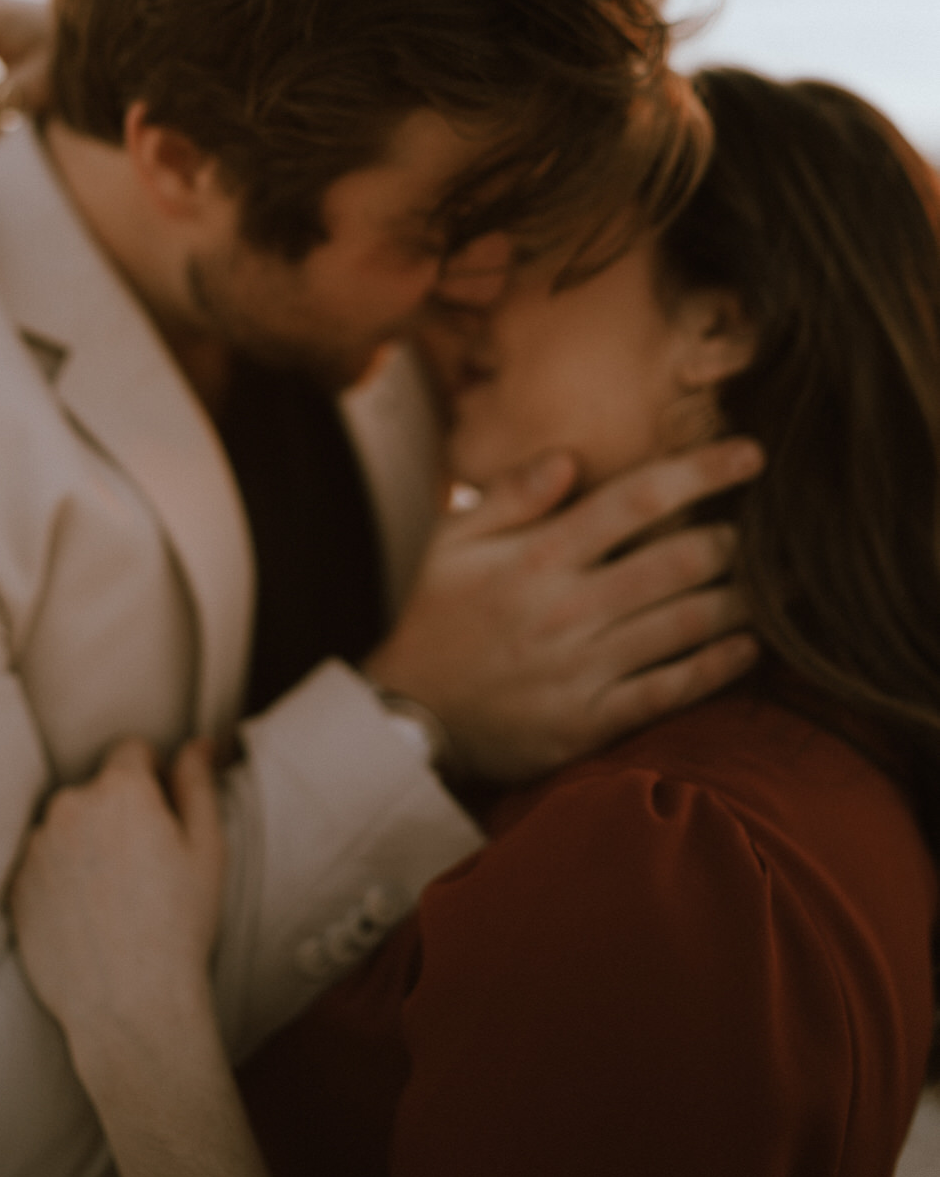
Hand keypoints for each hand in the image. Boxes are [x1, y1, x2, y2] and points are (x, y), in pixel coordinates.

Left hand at [10, 739, 224, 1057]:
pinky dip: (63, 876)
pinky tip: (89, 914)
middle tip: (146, 864)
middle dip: (120, 812)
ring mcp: (37, 847)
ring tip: (116, 895)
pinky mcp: (17, 886)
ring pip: (69, 826)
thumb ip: (198, 783)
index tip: (162, 811)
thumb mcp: (207, 848)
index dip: (152, 776)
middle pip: (98, 790)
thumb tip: (197, 743)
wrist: (129, 1003)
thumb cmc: (179, 924)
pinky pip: (44, 863)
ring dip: (88, 842)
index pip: (131, 751)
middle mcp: (70, 806)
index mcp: (121, 790)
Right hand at [365, 438, 763, 779]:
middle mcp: (567, 609)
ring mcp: (581, 669)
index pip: (636, 499)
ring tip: (773, 585)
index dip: (702, 471)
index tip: (751, 452)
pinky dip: (718, 668)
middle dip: (734, 540)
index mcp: (537, 557)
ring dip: (741, 600)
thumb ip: (510, 495)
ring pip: (686, 624)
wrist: (402, 716)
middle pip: (678, 562)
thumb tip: (571, 457)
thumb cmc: (430, 617)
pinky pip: (670, 692)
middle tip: (766, 529)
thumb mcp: (449, 541)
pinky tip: (749, 649)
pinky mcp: (589, 723)